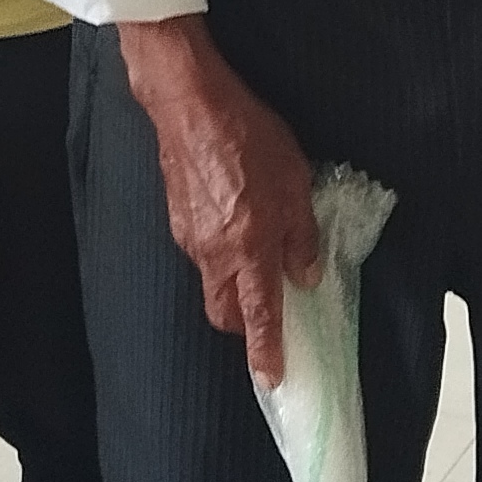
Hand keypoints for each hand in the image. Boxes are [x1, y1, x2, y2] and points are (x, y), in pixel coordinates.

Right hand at [120, 13, 319, 384]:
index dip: (266, 352)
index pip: (259, 317)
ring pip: (212, 283)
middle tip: (269, 316)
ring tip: (257, 252)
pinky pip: (202, 253)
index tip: (271, 380)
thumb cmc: (246, 136)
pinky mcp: (177, 218)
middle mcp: (214, 253)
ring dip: (234, 284)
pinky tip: (235, 221)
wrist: (189, 102)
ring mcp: (190, 237)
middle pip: (224, 312)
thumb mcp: (295, 181)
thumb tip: (305, 274)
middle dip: (245, 325)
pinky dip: (220, 254)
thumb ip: (301, 235)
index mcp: (248, 247)